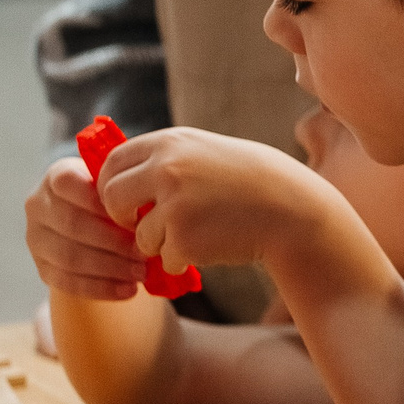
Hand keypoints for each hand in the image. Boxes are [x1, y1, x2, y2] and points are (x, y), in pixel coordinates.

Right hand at [25, 156, 146, 299]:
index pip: (68, 182)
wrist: (95, 228)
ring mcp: (35, 238)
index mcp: (56, 177)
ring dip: (110, 268)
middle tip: (146, 251)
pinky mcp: (42, 268)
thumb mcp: (118, 188)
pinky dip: (101, 288)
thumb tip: (153, 211)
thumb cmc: (115, 201)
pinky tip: (128, 290)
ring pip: (69, 256)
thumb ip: (126, 192)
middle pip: (72, 224)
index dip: (102, 200)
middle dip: (113, 241)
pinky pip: (68, 282)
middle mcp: (38, 205)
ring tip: (141, 272)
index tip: (136, 215)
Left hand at [95, 126, 337, 276]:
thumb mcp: (206, 154)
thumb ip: (166, 160)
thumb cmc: (251, 182)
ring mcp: (174, 204)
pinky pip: (166, 258)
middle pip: (110, 198)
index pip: (112, 162)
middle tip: (144, 225)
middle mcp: (166, 169)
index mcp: (170, 143)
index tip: (126, 200)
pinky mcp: (183, 238)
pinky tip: (214, 245)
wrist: (292, 209)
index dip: (111, 184)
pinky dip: (184, 260)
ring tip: (199, 234)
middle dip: (123, 217)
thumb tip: (116, 177)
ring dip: (161, 243)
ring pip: (140, 236)